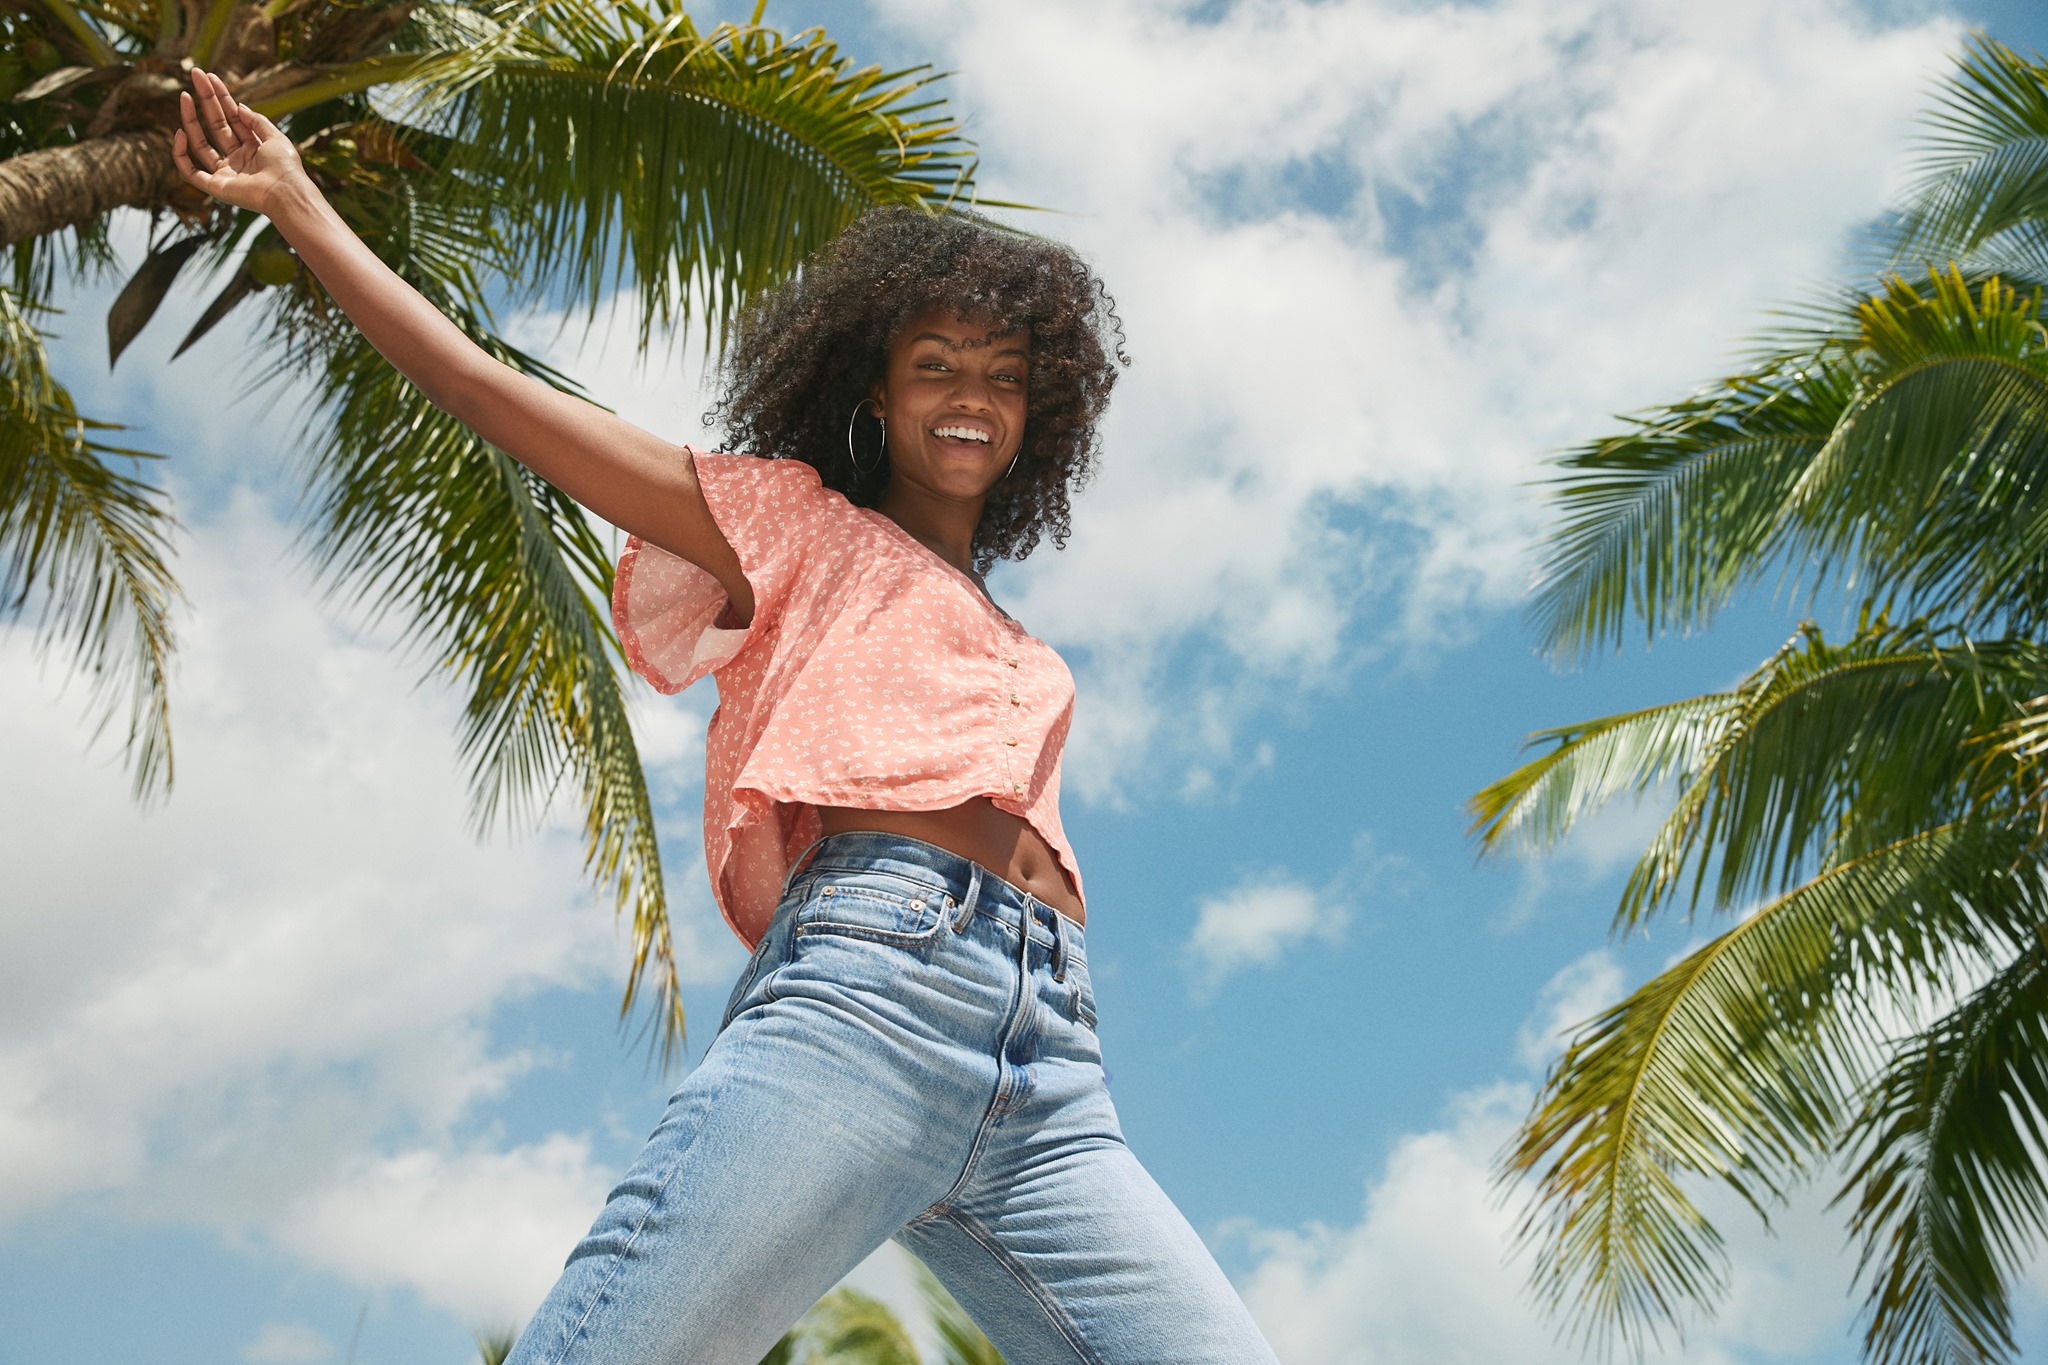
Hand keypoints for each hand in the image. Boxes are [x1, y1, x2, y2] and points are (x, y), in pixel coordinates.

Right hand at [172, 67, 307, 216]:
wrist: (287, 193)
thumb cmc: (286, 168)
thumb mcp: (275, 137)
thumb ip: (257, 121)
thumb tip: (239, 105)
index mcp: (253, 148)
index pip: (231, 118)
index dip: (220, 97)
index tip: (209, 76)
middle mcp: (237, 159)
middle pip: (215, 125)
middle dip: (205, 100)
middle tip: (195, 74)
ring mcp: (225, 173)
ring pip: (200, 143)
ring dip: (190, 120)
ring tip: (184, 96)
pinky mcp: (215, 186)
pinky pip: (190, 171)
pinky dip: (181, 154)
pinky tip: (181, 132)